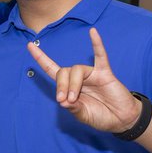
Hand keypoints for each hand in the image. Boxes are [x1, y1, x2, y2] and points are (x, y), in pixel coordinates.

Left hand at [27, 27, 142, 132]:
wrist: (121, 120)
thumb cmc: (101, 117)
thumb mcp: (83, 116)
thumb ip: (73, 108)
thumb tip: (63, 100)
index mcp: (70, 87)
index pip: (52, 69)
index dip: (41, 59)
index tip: (29, 46)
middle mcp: (79, 78)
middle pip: (63, 71)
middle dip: (61, 86)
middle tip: (65, 100)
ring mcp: (92, 74)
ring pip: (76, 69)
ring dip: (72, 84)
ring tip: (75, 99)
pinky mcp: (105, 73)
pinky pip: (100, 56)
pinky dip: (97, 44)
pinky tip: (93, 33)